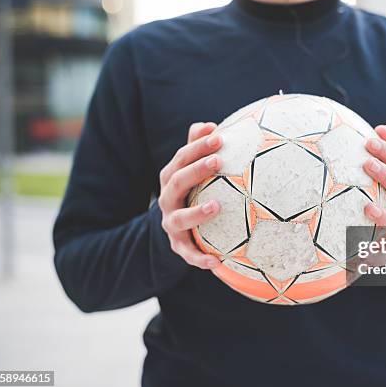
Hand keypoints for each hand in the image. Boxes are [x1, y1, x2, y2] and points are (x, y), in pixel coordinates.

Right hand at [158, 122, 222, 269]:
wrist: (177, 226)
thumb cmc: (192, 190)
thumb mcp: (191, 170)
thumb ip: (197, 148)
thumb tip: (208, 125)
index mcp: (172, 177)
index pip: (181, 158)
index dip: (197, 146)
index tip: (218, 136)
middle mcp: (167, 198)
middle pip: (178, 182)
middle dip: (196, 170)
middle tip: (218, 160)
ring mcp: (171, 222)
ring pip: (178, 218)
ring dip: (196, 213)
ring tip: (215, 207)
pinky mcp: (178, 245)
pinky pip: (188, 253)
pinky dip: (200, 258)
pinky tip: (217, 262)